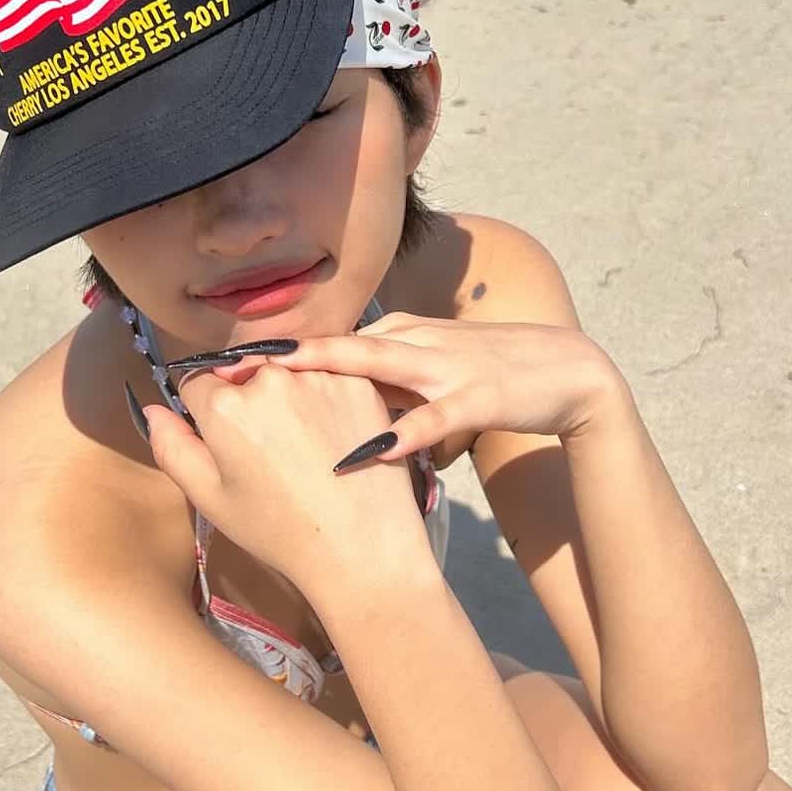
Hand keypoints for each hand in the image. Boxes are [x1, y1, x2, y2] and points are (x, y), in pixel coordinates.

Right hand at [141, 363, 437, 595]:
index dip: (207, 410)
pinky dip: (327, 398)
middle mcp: (272, 377)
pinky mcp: (360, 381)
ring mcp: (321, 374)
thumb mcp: (210, 498)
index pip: (198, 380)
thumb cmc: (279, 531)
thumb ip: (172, 446)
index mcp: (226, 405)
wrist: (361, 549)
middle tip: (271, 451)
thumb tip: (153, 408)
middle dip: (248, 399)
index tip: (228, 440)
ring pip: (288, 370)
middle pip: (245, 371)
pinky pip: (329, 375)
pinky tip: (335, 438)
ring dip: (289, 395)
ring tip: (306, 447)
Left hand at [221, 313, 623, 463]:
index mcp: (399, 339)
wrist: (571, 374)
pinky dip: (401, 434)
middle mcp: (414, 344)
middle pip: (338, 346)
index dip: (275, 354)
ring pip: (377, 368)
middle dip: (281, 355)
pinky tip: (367, 452)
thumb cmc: (495, 376)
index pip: (328, 342)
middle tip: (224, 365)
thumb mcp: (432, 372)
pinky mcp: (478, 398)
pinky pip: (434, 419)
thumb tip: (330, 396)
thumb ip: (383, 380)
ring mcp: (446, 369)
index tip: (220, 364)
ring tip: (275, 386)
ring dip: (327, 377)